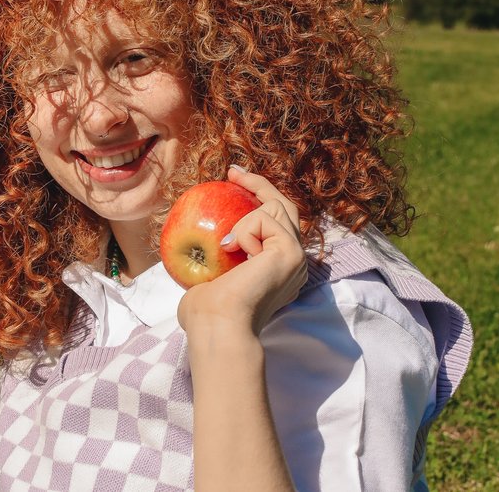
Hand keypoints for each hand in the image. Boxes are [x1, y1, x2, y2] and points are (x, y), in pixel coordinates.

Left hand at [178, 166, 307, 337]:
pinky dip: (245, 229)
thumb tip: (202, 250)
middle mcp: (292, 263)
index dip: (260, 199)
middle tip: (234, 173)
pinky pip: (267, 219)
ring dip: (245, 218)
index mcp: (277, 270)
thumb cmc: (207, 313)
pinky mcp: (291, 252)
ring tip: (226, 242)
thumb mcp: (209, 278)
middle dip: (261, 186)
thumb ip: (215, 261)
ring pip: (278, 209)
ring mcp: (296, 257)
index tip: (234, 181)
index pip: (277, 225)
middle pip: (286, 209)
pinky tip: (232, 250)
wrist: (218, 326)